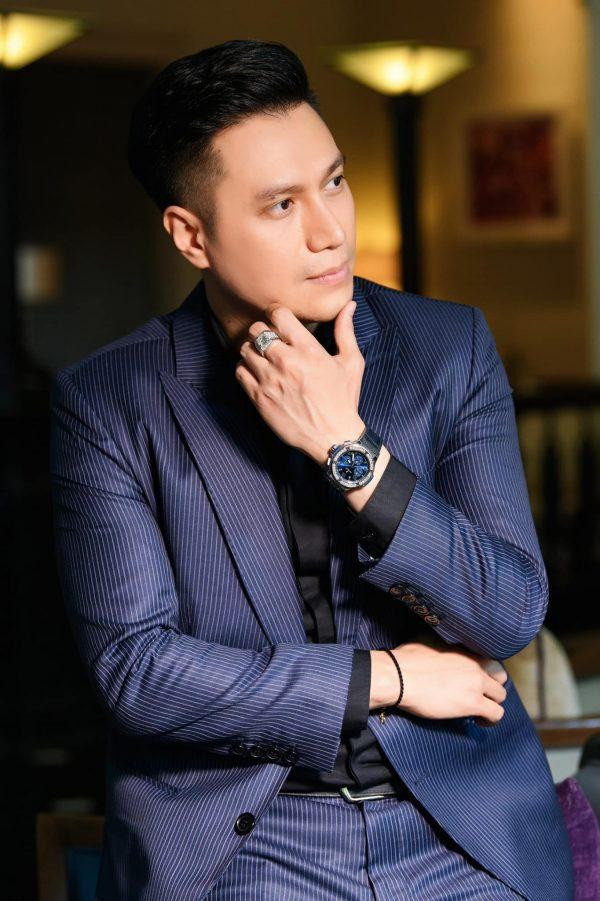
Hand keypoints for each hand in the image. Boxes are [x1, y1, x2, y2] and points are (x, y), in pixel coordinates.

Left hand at [234, 300, 364, 463]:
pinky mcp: (259, 399)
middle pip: (257, 330)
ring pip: (245, 349)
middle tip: (270, 339)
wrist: (333, 438)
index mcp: (308, 350)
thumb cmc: (344, 400)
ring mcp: (270, 381)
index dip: (276, 312)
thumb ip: (345, 331)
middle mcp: (286, 362)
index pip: (279, 314)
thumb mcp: (351, 363)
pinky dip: (245, 369)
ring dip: (252, 349)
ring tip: (263, 356)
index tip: (279, 319)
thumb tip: (348, 305)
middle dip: (263, 331)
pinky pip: (239, 372)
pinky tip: (257, 373)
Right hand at [370, 643, 507, 725]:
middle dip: (492, 686)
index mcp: (464, 649)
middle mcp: (475, 664)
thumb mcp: (428, 642)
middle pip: (501, 675)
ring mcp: (476, 683)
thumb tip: (439, 649)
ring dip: (491, 703)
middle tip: (478, 694)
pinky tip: (478, 721)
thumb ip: (443, 646)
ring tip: (478, 710)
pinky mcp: (473, 702)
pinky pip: (496, 713)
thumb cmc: (406, 660)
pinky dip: (490, 720)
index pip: (489, 659)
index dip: (485, 672)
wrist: (399, 676)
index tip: (474, 680)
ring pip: (501, 696)